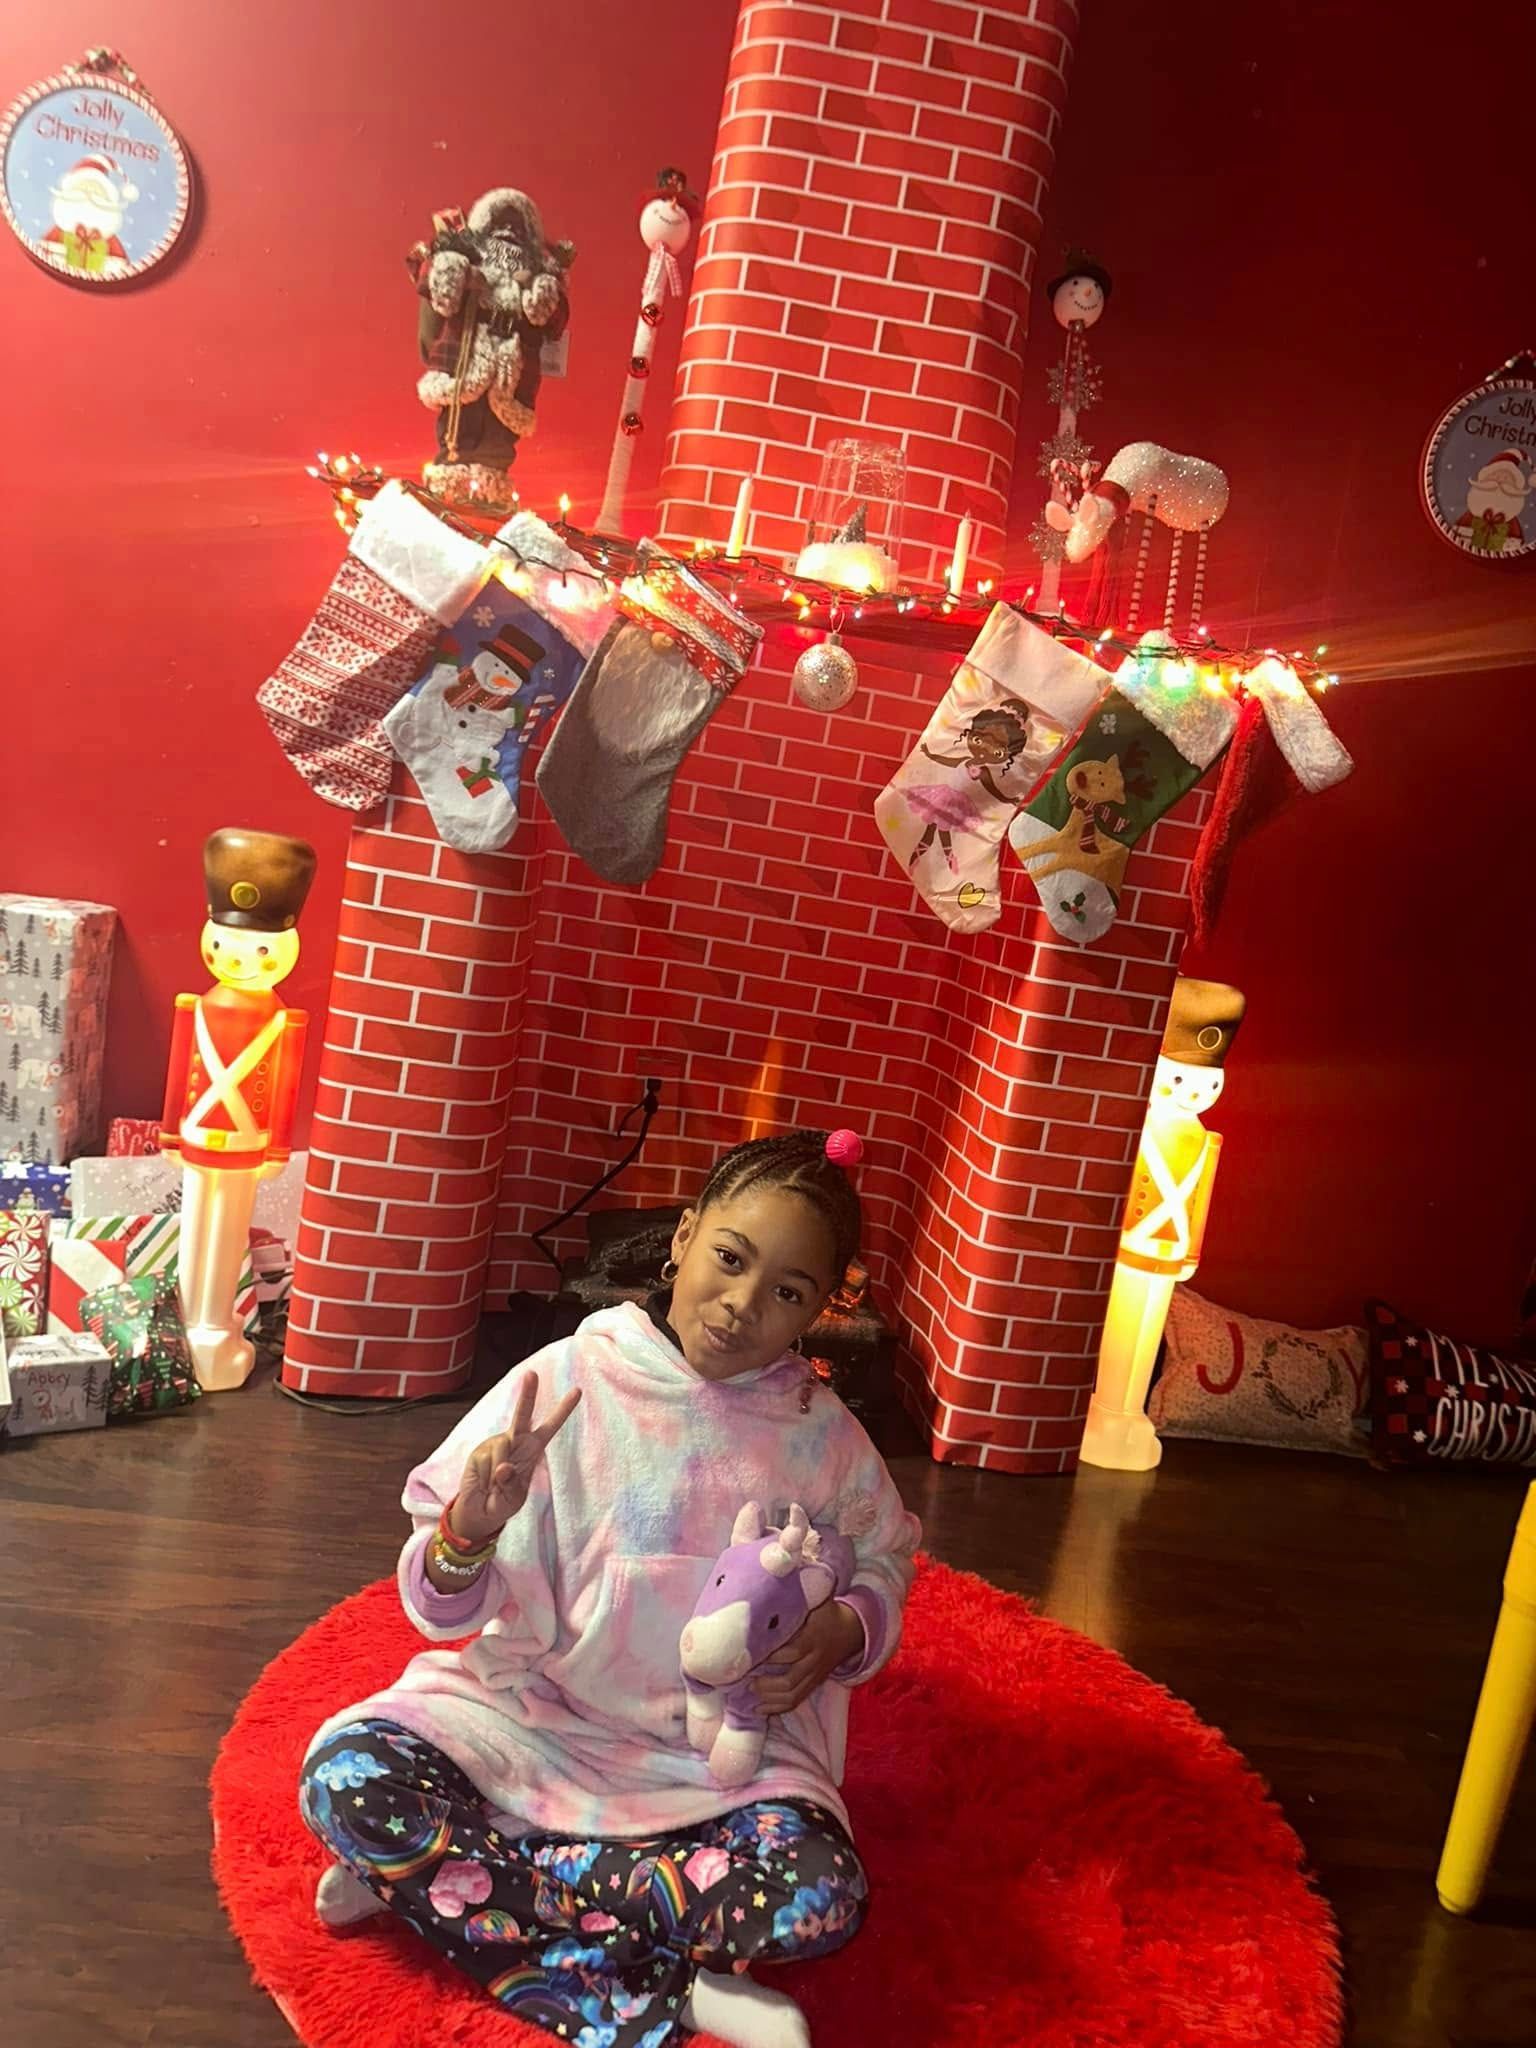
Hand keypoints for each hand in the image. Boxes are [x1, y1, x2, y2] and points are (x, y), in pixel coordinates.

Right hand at [449, 1371, 581, 1546]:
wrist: (478, 1513)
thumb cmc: (502, 1503)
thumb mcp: (513, 1498)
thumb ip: (511, 1483)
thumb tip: (504, 1467)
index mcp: (532, 1450)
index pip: (550, 1427)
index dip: (563, 1410)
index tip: (577, 1390)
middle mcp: (515, 1442)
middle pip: (523, 1415)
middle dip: (527, 1394)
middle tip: (531, 1374)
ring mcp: (496, 1444)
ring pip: (502, 1447)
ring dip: (499, 1473)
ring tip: (494, 1487)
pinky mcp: (480, 1451)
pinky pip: (487, 1460)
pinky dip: (487, 1477)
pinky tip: (484, 1484)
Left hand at [754, 1599, 862, 1717]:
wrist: (850, 1631)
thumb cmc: (825, 1611)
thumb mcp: (817, 1599)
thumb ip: (799, 1593)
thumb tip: (776, 1577)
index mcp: (812, 1637)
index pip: (792, 1651)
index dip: (772, 1656)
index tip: (750, 1653)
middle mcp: (813, 1660)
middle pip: (790, 1679)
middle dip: (765, 1683)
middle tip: (743, 1677)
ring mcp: (813, 1675)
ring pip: (792, 1694)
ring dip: (768, 1697)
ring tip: (748, 1692)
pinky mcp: (812, 1684)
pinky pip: (795, 1701)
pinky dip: (776, 1708)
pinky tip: (757, 1709)